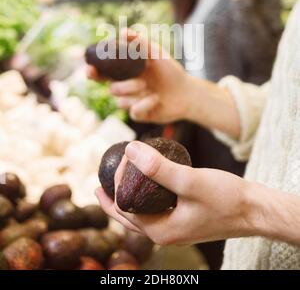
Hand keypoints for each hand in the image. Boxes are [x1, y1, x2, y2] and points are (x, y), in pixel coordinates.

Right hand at [88, 31, 191, 123]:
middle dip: (120, 85)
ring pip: (119, 100)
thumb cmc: (170, 70)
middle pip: (109, 87)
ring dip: (135, 92)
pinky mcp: (138, 114)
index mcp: (125, 72)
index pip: (103, 72)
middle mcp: (125, 87)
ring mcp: (131, 102)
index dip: (93, 71)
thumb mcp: (156, 53)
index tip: (90, 69)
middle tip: (138, 80)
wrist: (187, 92)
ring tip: (148, 87)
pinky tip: (155, 99)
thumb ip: (140, 42)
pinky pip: (133, 112)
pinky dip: (144, 104)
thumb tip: (123, 32)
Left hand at [96, 141, 256, 245]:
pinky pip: (154, 211)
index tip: (121, 156)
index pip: (125, 208)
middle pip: (127, 218)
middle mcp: (165, 234)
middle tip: (99, 181)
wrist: (254, 210)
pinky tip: (147, 184)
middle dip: (111, 199)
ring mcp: (175, 229)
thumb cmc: (226, 197)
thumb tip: (131, 151)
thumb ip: (159, 168)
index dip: (116, 184)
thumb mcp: (190, 180)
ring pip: (140, 215)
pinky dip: (144, 198)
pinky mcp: (183, 220)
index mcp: (161, 231)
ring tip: (118, 182)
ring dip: (127, 198)